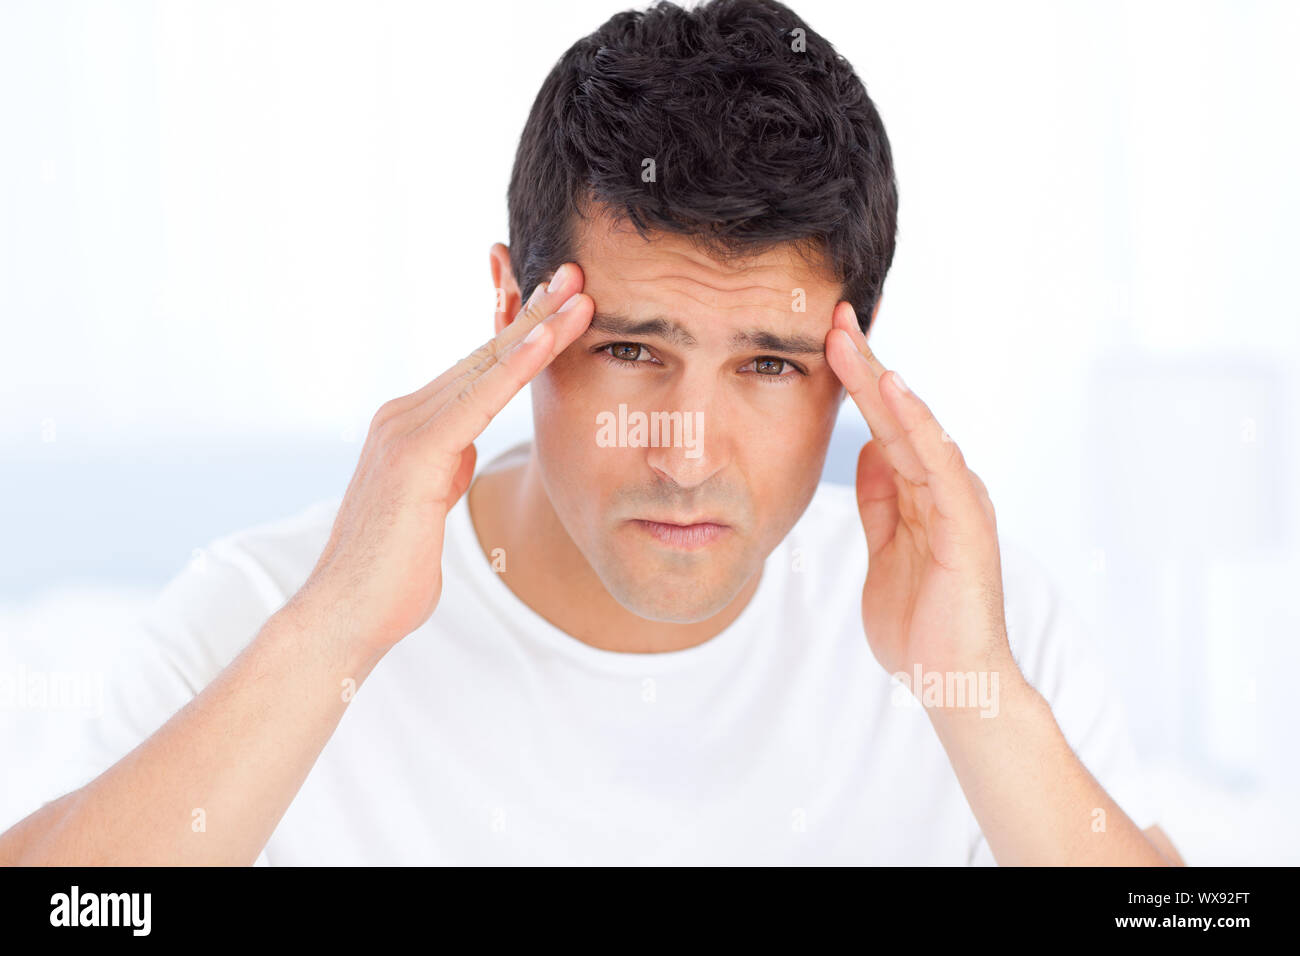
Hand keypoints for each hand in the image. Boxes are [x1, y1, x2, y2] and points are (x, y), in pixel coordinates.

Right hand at [292, 264, 593, 664]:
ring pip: (484, 366)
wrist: (346, 615)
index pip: (476, 369)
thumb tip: (460, 451)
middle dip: (531, 312)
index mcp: (411, 427)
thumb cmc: (390, 573)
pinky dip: (516, 366)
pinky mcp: (415, 454)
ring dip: (535, 326)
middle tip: (575, 272)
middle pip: (482, 355)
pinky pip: (478, 400)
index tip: (556, 302)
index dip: (516, 332)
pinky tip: (548, 339)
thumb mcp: (427, 507)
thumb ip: (443, 470)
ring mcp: (404, 429)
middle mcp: (403, 415)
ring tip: (577, 291)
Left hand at [824, 302, 1012, 683]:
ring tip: (850, 337)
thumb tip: (869, 451)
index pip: (884, 424)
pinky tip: (893, 391)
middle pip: (898, 412)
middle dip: (863, 363)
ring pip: (916, 426)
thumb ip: (881, 500)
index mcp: (922, 491)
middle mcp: (945, 485)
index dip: (855, 381)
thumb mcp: (886, 549)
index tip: (823, 339)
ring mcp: (959, 500)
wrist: (952, 681)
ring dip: (883, 380)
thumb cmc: (919, 622)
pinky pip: (939, 462)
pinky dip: (917, 423)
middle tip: (832, 314)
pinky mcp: (966, 522)